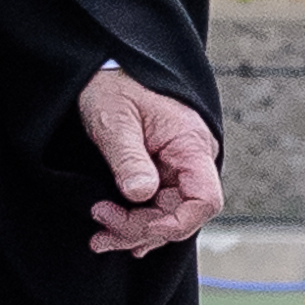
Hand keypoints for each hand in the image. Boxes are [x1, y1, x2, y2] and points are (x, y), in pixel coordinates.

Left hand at [79, 70, 221, 254]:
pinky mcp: (161, 171)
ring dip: (134, 232)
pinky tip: (116, 233)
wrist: (107, 66)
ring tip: (99, 238)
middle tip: (100, 225)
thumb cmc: (115, 84)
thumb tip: (139, 194)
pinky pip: (156, 207)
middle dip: (141, 229)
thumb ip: (129, 158)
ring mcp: (177, 167)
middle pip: (180, 215)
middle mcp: (191, 159)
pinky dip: (136, 224)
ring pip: (165, 216)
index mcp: (190, 144)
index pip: (205, 200)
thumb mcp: (116, 118)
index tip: (139, 227)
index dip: (176, 223)